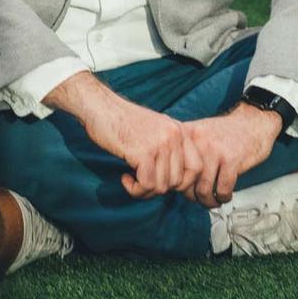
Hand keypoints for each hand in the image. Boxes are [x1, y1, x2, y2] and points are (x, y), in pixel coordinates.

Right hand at [44, 70, 199, 198]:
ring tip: (132, 180)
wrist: (100, 108)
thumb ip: (170, 150)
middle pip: (178, 181)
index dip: (183, 183)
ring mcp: (160, 144)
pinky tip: (125, 178)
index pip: (197, 168)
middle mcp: (174, 136)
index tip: (162, 182)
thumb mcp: (155, 130)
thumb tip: (176, 183)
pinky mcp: (143, 152)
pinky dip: (135, 189)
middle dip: (159, 188)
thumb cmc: (123, 122)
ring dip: (144, 190)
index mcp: (179, 131)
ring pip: (162, 187)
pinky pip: (147, 185)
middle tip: (141, 182)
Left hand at [176, 105, 281, 207]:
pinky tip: (225, 195)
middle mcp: (197, 141)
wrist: (253, 121)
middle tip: (199, 199)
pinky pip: (222, 189)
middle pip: (185, 182)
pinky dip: (223, 197)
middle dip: (192, 196)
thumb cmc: (226, 132)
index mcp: (185, 134)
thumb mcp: (198, 134)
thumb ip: (184, 153)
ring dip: (209, 201)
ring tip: (213, 201)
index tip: (183, 190)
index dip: (176, 184)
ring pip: (203, 189)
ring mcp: (214, 150)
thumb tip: (174, 181)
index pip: (171, 168)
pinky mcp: (231, 160)